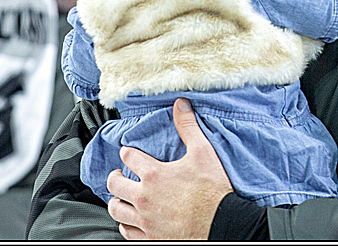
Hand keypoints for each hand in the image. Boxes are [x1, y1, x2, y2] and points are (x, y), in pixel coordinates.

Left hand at [106, 98, 233, 239]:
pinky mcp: (150, 238)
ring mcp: (146, 220)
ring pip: (116, 210)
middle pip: (114, 184)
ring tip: (122, 197)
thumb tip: (181, 104)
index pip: (128, 156)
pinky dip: (125, 225)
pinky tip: (132, 220)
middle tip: (120, 175)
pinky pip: (127, 232)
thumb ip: (188, 127)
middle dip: (115, 177)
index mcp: (154, 175)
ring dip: (117, 201)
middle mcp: (145, 198)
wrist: (223, 225)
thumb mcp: (203, 153)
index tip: (130, 153)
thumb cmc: (213, 192)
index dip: (128, 152)